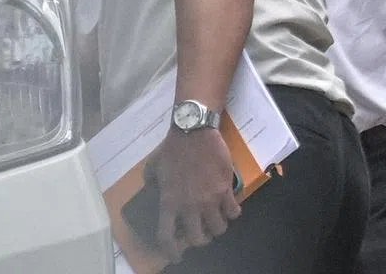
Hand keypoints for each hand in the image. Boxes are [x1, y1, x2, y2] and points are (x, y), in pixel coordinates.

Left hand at [145, 128, 240, 262]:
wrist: (194, 130)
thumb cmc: (172, 148)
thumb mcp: (153, 167)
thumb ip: (152, 184)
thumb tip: (154, 192)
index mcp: (169, 202)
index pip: (167, 237)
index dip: (171, 251)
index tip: (176, 255)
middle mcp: (189, 206)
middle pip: (198, 239)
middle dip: (200, 239)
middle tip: (200, 231)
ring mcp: (209, 199)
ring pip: (219, 229)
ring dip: (217, 227)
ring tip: (215, 219)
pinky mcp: (225, 190)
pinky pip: (233, 212)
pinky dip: (232, 213)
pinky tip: (229, 207)